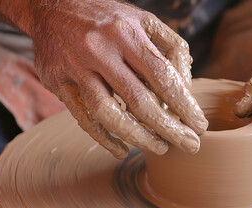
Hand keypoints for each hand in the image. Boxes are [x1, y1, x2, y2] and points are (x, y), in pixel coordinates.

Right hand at [31, 1, 207, 158]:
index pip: (162, 76)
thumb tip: (187, 87)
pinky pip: (82, 117)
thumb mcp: (144, 20)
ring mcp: (76, 67)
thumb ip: (172, 48)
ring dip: (138, 137)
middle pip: (139, 100)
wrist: (52, 6)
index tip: (199, 125)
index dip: (184, 105)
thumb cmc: (109, 18)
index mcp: (127, 33)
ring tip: (160, 148)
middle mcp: (100, 50)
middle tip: (189, 145)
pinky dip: (103, 138)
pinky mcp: (58, 82)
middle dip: (169, 128)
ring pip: (108, 113)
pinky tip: (122, 149)